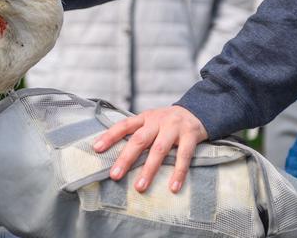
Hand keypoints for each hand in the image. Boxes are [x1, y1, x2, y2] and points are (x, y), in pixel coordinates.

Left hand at [93, 105, 208, 192]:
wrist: (199, 110)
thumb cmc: (169, 122)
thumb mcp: (152, 122)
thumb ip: (139, 134)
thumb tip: (117, 156)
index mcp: (145, 117)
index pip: (124, 125)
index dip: (110, 136)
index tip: (96, 149)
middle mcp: (158, 121)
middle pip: (139, 140)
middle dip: (126, 158)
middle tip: (115, 176)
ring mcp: (174, 127)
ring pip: (159, 149)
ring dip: (149, 169)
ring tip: (140, 187)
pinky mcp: (190, 135)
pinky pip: (184, 156)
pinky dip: (178, 172)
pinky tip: (173, 187)